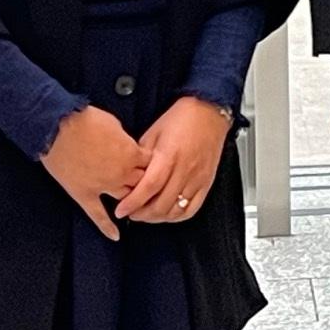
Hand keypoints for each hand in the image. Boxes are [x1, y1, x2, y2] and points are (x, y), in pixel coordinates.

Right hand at [41, 104, 147, 240]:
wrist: (58, 126)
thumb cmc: (86, 119)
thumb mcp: (115, 125)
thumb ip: (126, 141)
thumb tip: (128, 147)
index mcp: (132, 154)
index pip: (152, 165)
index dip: (154, 165)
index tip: (155, 167)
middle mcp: (122, 173)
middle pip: (143, 184)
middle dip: (147, 185)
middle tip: (149, 187)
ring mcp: (103, 186)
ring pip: (126, 199)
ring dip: (133, 201)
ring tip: (138, 205)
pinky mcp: (84, 193)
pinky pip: (97, 214)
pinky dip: (106, 227)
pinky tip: (115, 236)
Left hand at [113, 94, 231, 223]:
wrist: (208, 112)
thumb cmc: (181, 118)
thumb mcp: (153, 133)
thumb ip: (141, 157)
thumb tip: (128, 175)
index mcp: (169, 156)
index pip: (148, 187)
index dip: (132, 203)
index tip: (121, 210)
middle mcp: (185, 170)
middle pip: (161, 204)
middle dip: (142, 214)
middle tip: (131, 213)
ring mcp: (197, 178)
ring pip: (176, 210)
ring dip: (158, 217)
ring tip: (146, 214)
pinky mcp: (206, 183)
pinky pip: (192, 208)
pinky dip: (177, 216)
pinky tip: (167, 213)